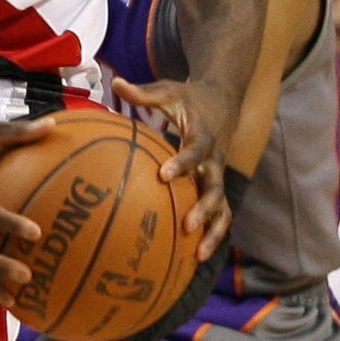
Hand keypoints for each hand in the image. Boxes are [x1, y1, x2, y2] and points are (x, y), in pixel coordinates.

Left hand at [111, 75, 234, 261]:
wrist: (225, 99)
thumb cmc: (190, 97)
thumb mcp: (169, 90)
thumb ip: (143, 92)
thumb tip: (114, 82)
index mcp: (203, 136)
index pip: (194, 150)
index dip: (182, 162)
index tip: (164, 175)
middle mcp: (215, 160)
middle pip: (214, 187)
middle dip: (203, 208)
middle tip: (187, 226)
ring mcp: (218, 175)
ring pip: (222, 207)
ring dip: (214, 231)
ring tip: (199, 256)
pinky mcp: (217, 185)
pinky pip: (219, 213)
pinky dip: (212, 234)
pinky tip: (195, 257)